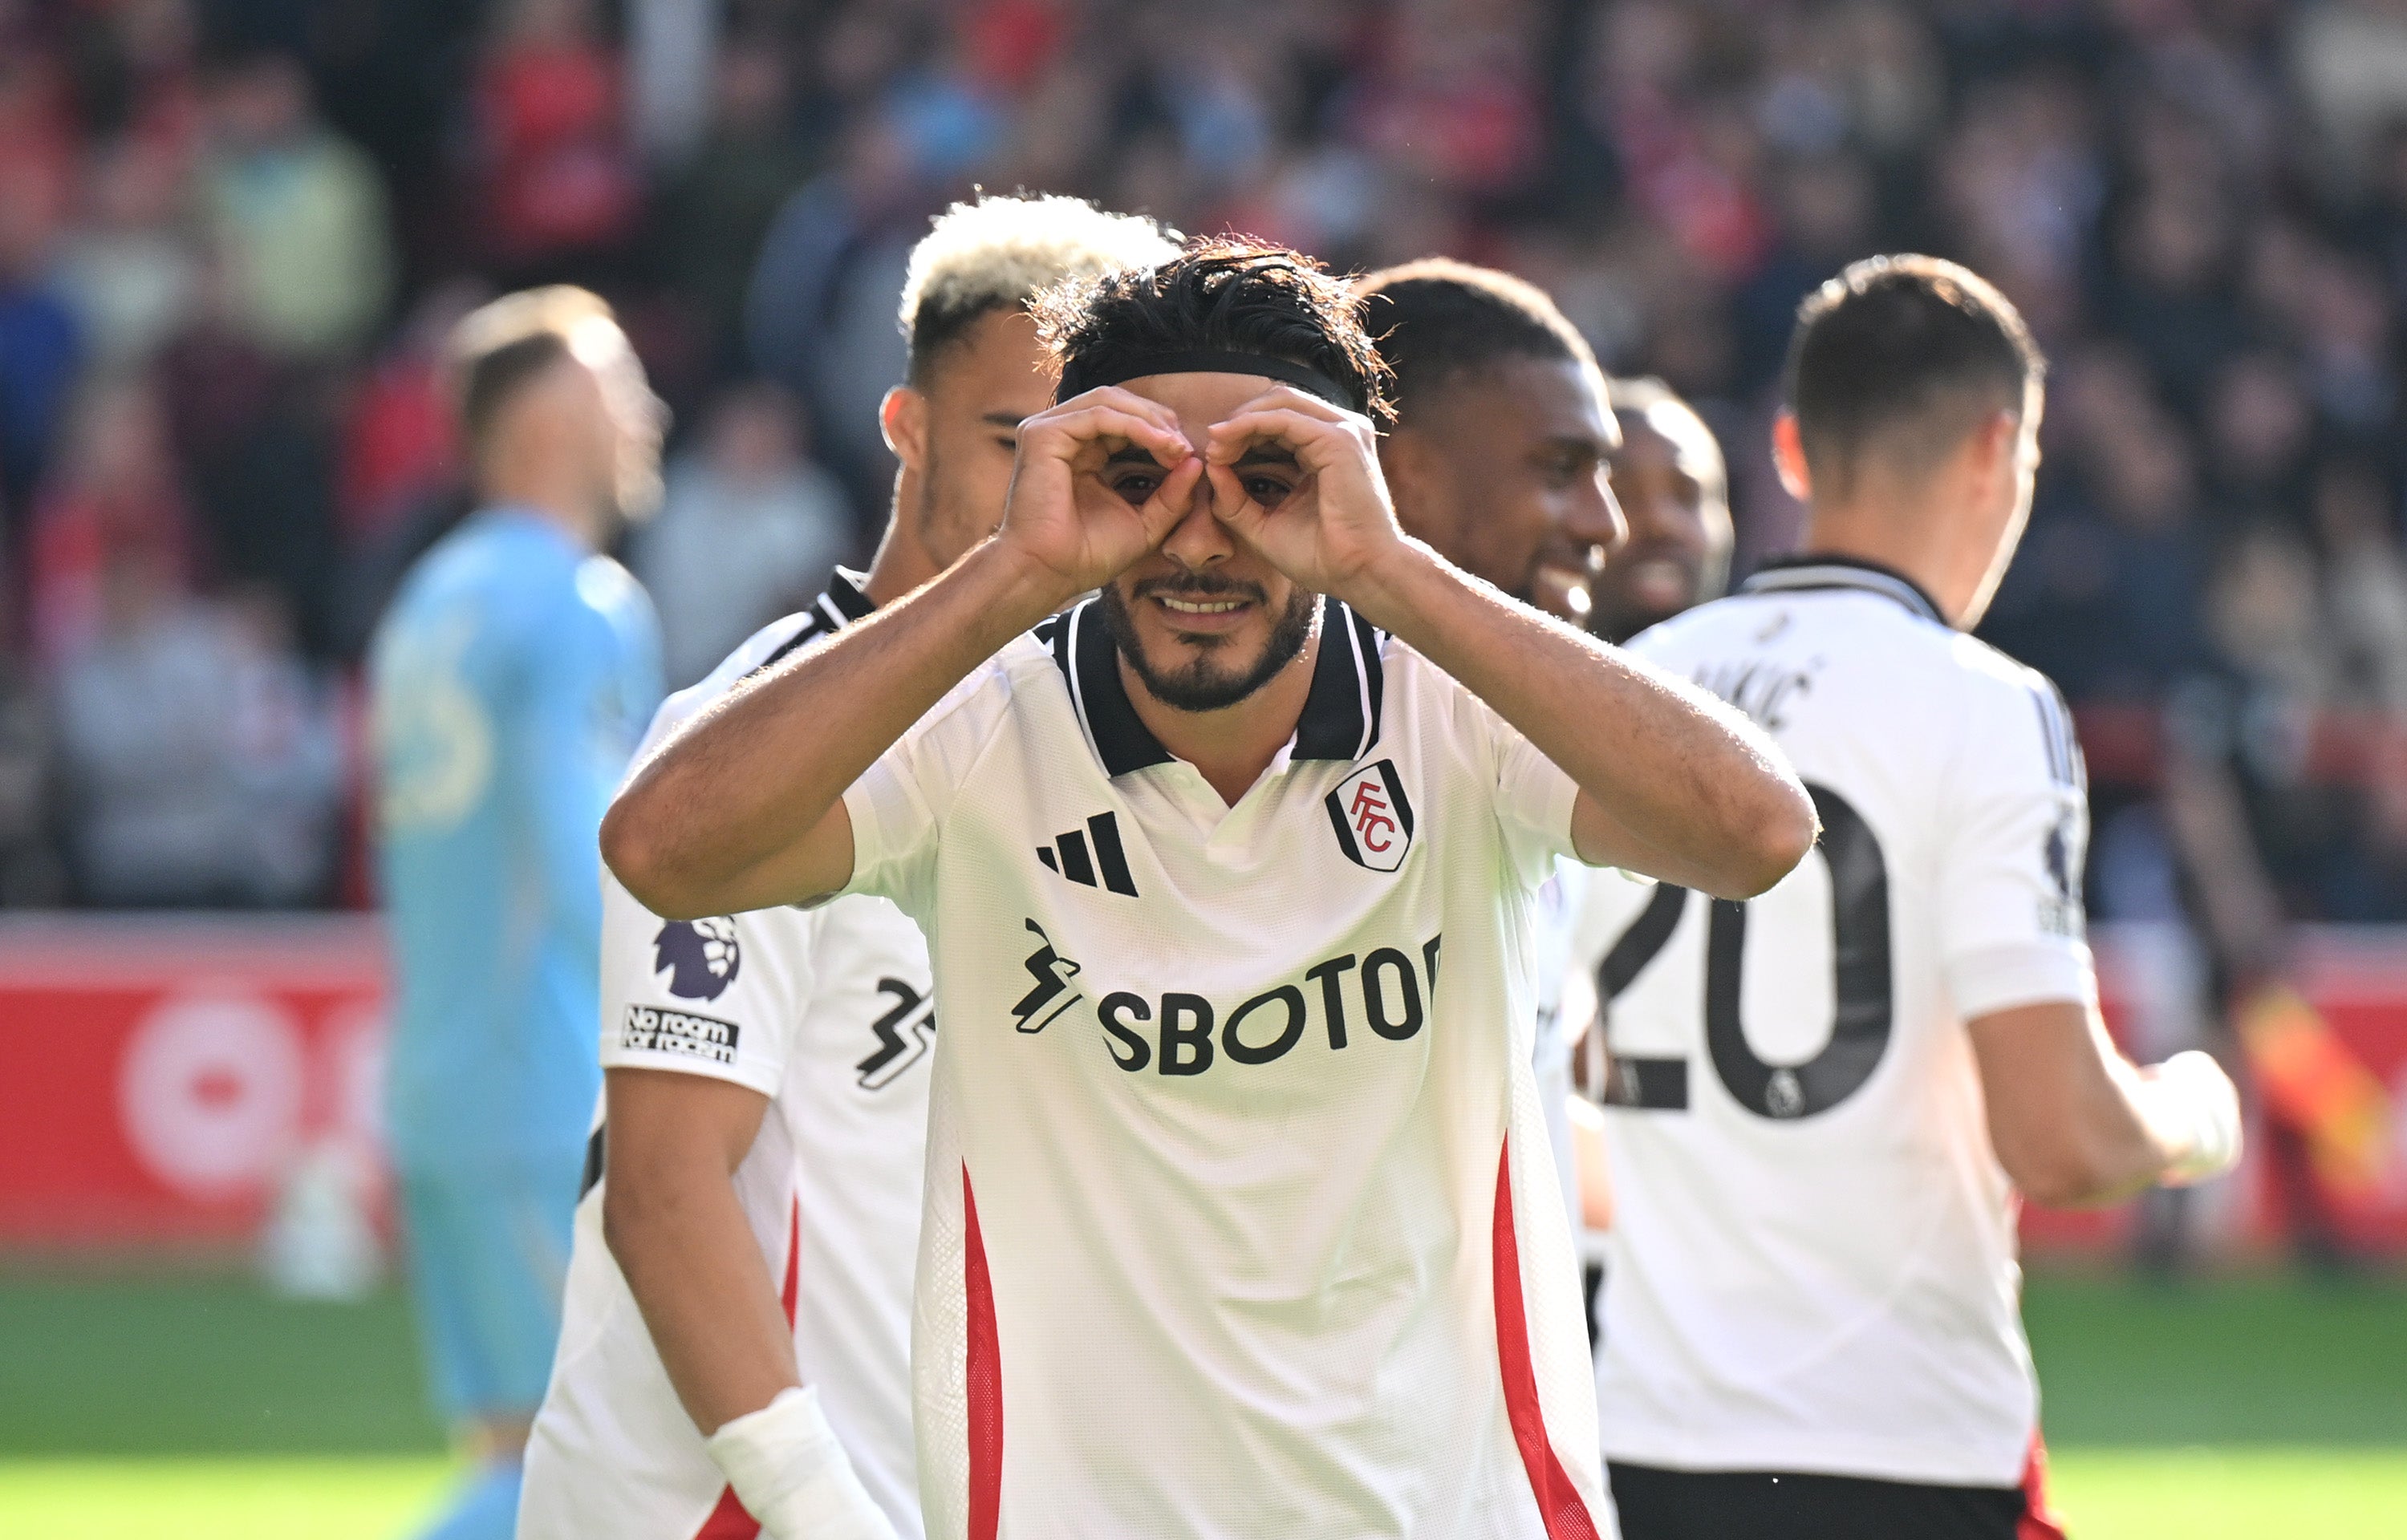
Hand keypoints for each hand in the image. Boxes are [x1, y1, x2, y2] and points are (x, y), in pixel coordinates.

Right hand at [994, 387, 1202, 602]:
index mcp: (1081, 452)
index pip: (1123, 420)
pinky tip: (1159, 444)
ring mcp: (1049, 432)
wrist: (1050, 573)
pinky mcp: (1043, 435)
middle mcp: (1063, 436)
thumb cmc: (1088, 556)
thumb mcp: (1145, 522)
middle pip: (1117, 402)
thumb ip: (1171, 494)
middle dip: (1157, 419)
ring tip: (1176, 445)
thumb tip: (1197, 461)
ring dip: (1150, 419)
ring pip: (1109, 401)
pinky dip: (1135, 426)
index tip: (1188, 456)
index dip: (1159, 430)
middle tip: (1185, 446)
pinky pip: (1099, 415)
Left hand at [1201, 387, 1410, 601]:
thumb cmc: (1323, 557)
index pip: (1279, 420)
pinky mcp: (1338, 440)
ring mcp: (1343, 431)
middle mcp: (1340, 433)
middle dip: (1239, 420)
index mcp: (1328, 449)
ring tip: (1215, 447)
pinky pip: (1283, 419)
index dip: (1242, 432)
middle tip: (1211, 448)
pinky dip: (1249, 426)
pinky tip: (1225, 443)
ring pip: (1279, 402)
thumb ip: (1236, 499)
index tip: (1213, 457)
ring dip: (1240, 421)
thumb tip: (1210, 466)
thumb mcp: (1265, 525)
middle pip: (1278, 402)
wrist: (1361, 574)